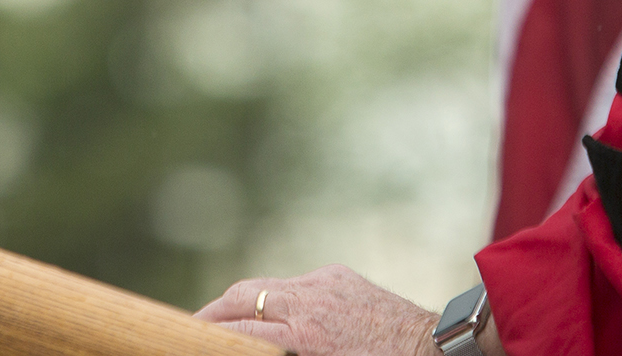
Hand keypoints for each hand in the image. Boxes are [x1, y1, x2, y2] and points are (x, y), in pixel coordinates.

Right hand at [197, 265, 437, 355]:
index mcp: (307, 333)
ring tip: (225, 318)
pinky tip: (274, 312)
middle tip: (193, 324)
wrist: (430, 345)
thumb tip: (256, 345)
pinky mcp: (337, 274)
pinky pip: (296, 282)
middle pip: (244, 295)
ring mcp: (324, 282)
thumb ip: (284, 352)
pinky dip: (278, 296)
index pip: (243, 330)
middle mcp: (310, 300)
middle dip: (214, 310)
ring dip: (243, 300)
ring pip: (266, 284)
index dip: (212, 334)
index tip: (191, 338)